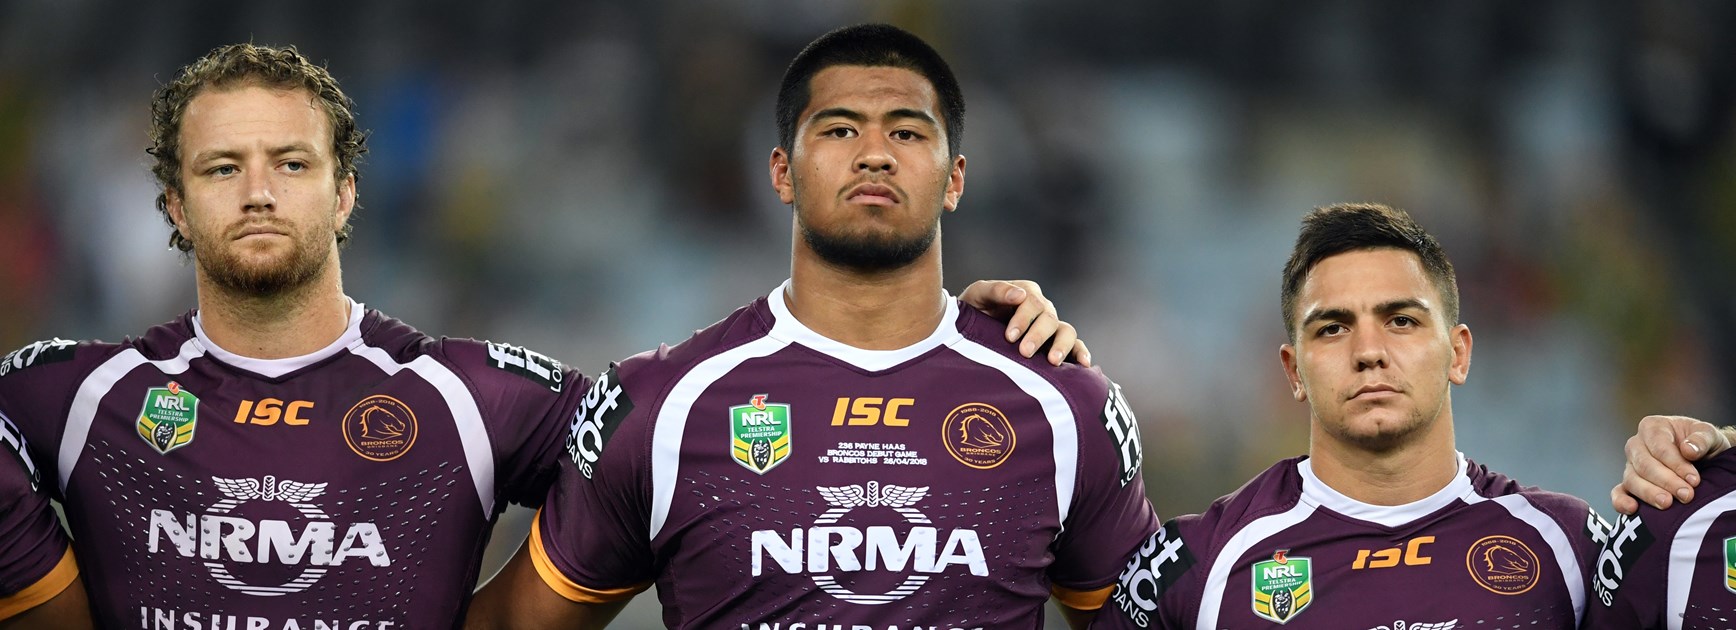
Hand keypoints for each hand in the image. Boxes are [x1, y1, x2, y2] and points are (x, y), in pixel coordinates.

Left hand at [958, 280, 1090, 366]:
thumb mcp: (978, 295)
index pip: (1032, 302)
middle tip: (1025, 351)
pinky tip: (1082, 364)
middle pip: (1049, 318)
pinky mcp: (1055, 344)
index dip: (1023, 319)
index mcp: (1026, 293)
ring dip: (1061, 345)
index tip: (1009, 336)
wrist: (967, 331)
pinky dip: (1081, 352)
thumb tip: (1019, 295)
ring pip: (1066, 331)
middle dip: (1038, 335)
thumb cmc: (972, 311)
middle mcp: (1042, 308)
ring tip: (1052, 361)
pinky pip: (1075, 345)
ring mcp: (1050, 327)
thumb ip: (996, 290)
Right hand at [1612, 415, 1731, 512]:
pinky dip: (1621, 501)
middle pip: (1644, 464)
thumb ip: (1702, 439)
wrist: (1704, 459)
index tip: (1694, 480)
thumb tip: (1688, 450)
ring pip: (1632, 480)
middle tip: (1686, 495)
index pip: (1659, 447)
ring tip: (1667, 504)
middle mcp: (1636, 445)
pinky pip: (1618, 493)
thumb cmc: (1703, 445)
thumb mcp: (1709, 435)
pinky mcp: (1629, 485)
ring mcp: (1630, 466)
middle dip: (1666, 481)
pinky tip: (1633, 509)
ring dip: (1649, 493)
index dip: (1676, 464)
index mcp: (1652, 427)